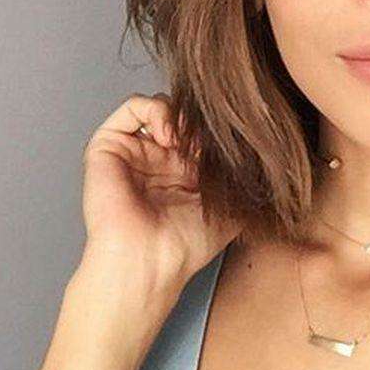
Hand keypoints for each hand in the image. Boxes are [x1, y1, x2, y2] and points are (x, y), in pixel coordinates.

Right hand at [79, 93, 243, 294]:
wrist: (150, 262)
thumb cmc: (185, 245)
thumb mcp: (230, 207)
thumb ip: (241, 179)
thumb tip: (260, 152)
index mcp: (182, 173)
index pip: (202, 132)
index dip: (217, 132)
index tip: (229, 146)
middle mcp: (157, 160)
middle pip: (182, 116)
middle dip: (200, 122)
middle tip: (208, 143)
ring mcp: (134, 152)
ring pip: (160, 107)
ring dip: (180, 115)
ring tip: (187, 141)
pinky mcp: (109, 146)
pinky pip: (133, 107)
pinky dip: (156, 110)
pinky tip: (169, 135)